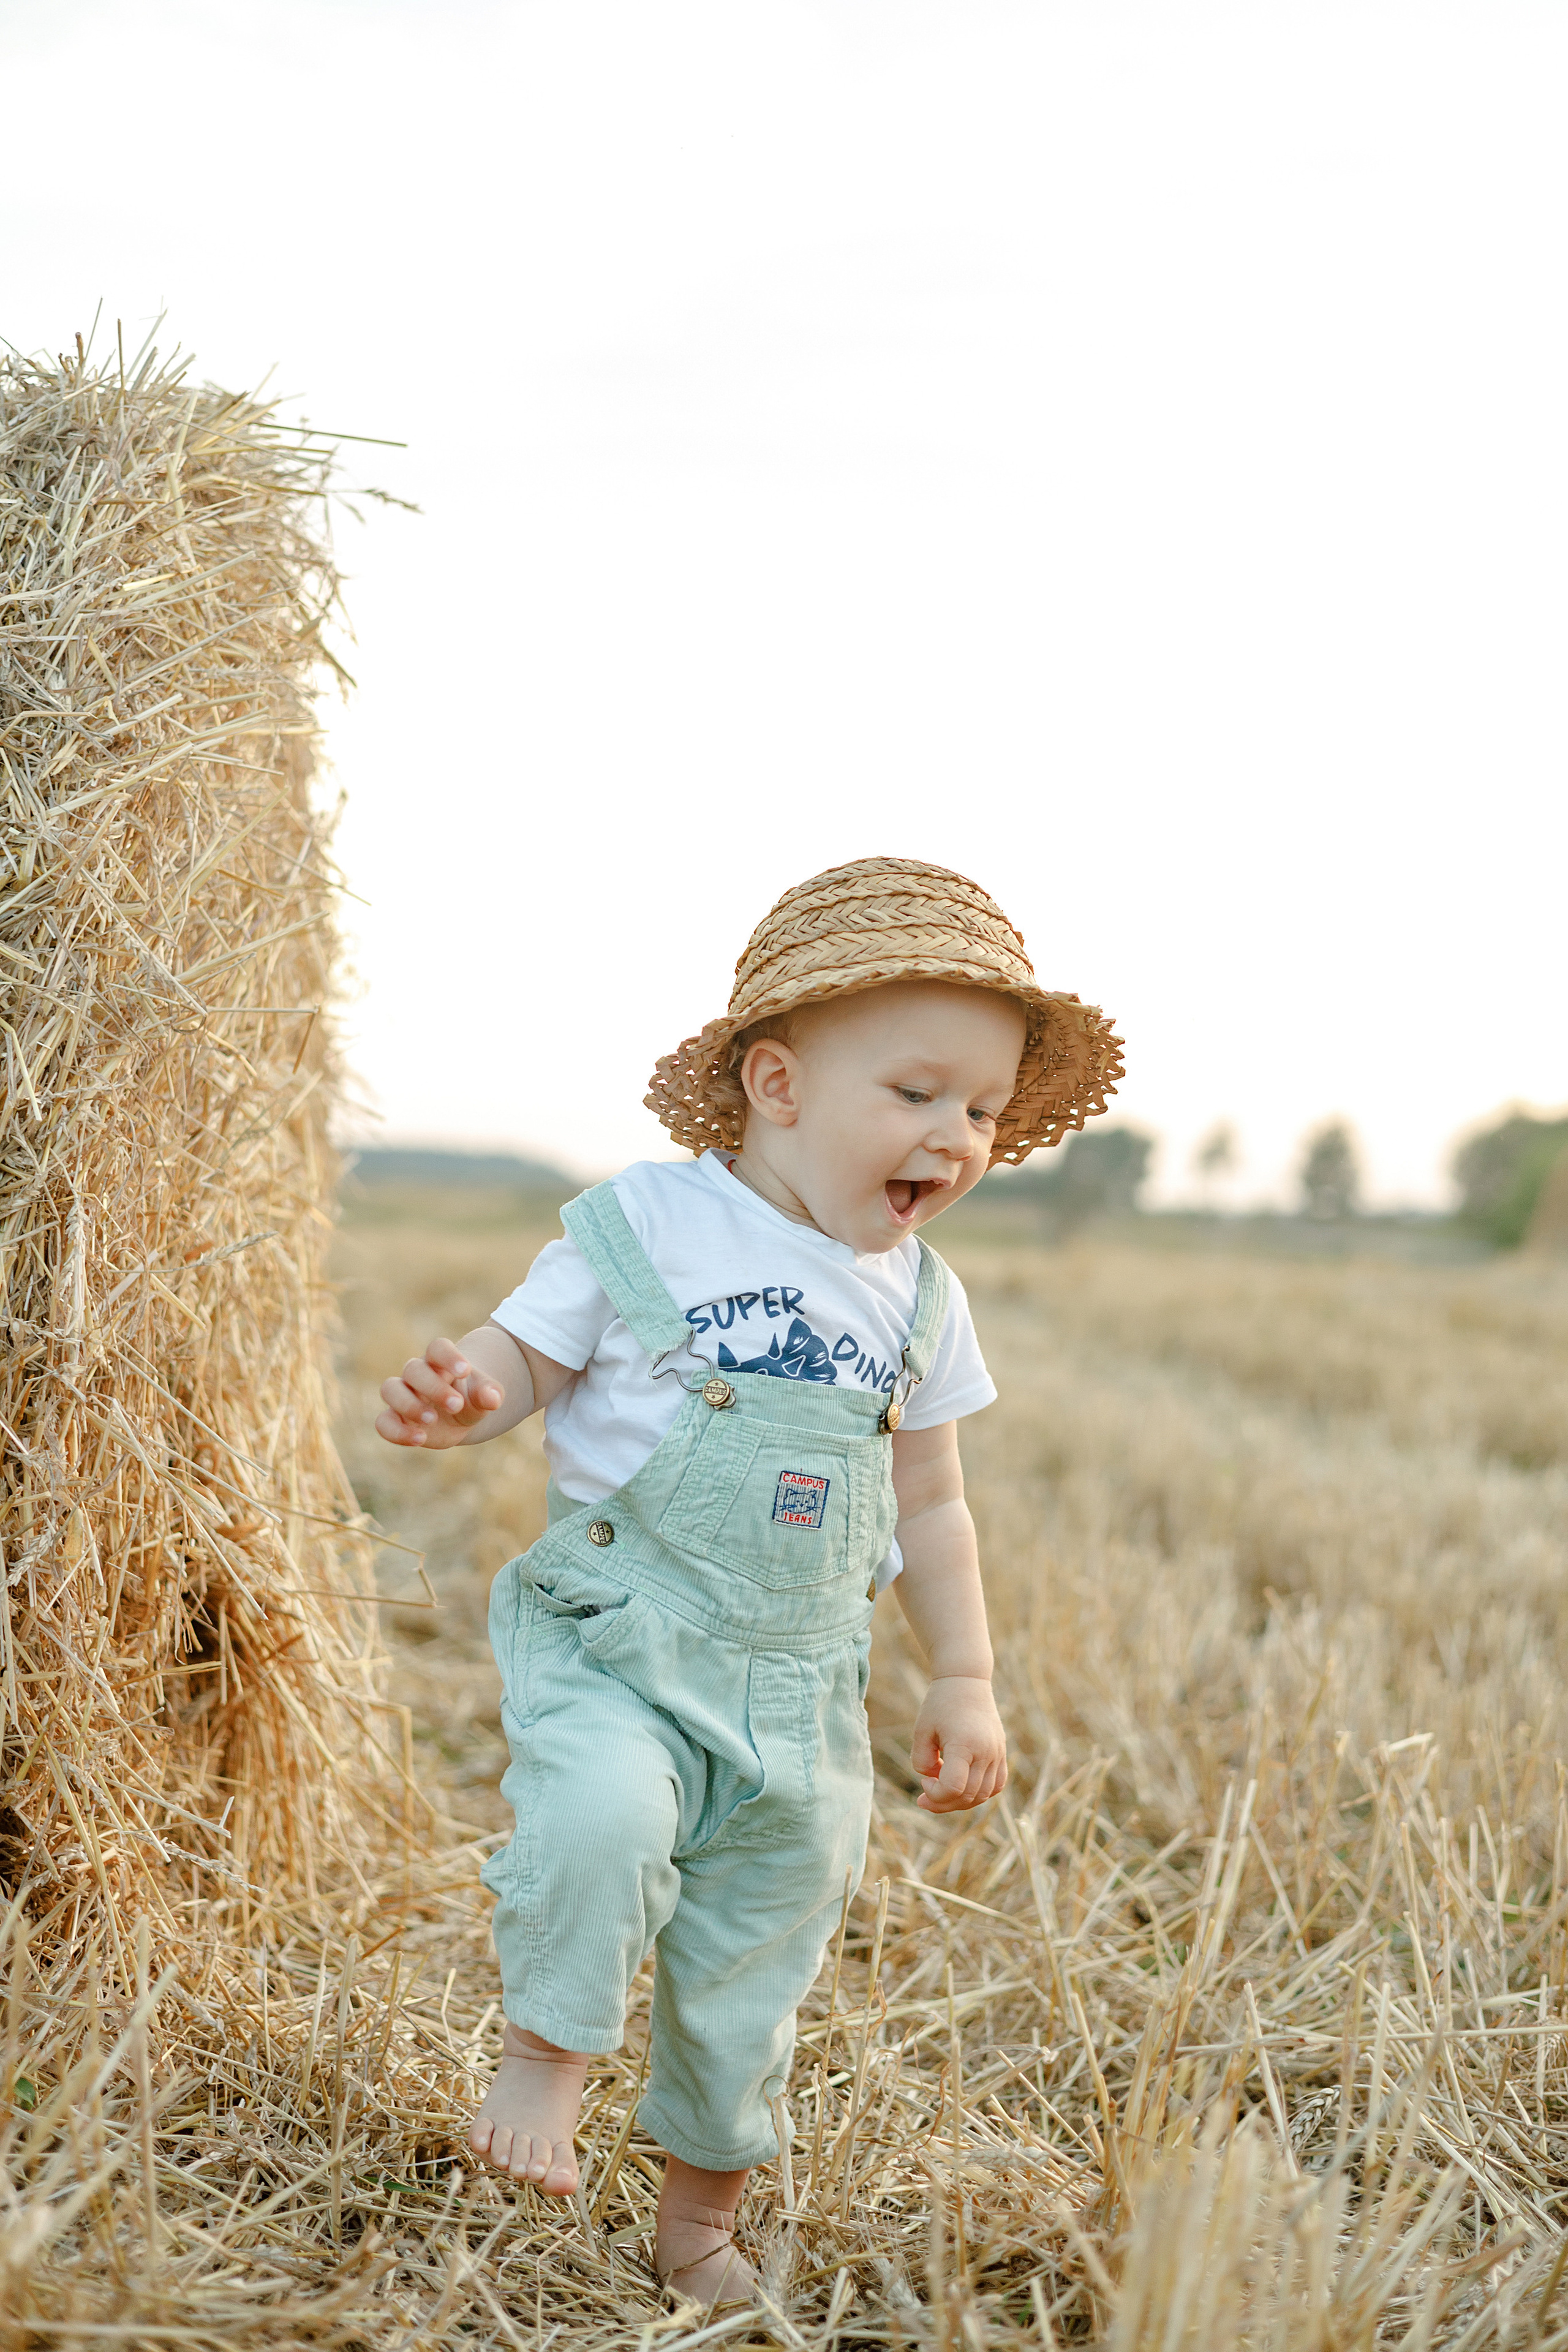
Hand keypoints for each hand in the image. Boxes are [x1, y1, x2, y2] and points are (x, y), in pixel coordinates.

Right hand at [377, 1337, 504, 1447]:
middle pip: (413, 1368)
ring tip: (432, 1420)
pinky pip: (383, 1422)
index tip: (466, 1371)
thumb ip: (489, 1393)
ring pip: (390, 1389)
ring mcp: (403, 1395)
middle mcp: (417, 1375)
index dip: (449, 1356)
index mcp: (440, 1362)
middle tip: (456, 1405)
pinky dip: (397, 1432)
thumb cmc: (471, 1399)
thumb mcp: (484, 1396)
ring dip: (409, 1405)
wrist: (459, 1417)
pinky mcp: (395, 1418)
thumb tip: (493, 1398)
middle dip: (434, 1387)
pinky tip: (420, 1439)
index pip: (438, 1347)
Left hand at [910, 1677, 1007, 1812]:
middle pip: (969, 1796)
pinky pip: (996, 1785)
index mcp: (965, 1744)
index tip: (923, 1781)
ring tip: (941, 1792)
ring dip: (961, 1801)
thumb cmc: (940, 1704)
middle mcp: (986, 1752)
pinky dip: (979, 1793)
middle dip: (943, 1803)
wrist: (967, 1681)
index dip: (935, 1795)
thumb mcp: (921, 1731)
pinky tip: (962, 1787)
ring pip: (984, 1795)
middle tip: (923, 1798)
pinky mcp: (1001, 1753)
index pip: (954, 1788)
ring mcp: (997, 1753)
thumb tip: (935, 1782)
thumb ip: (922, 1762)